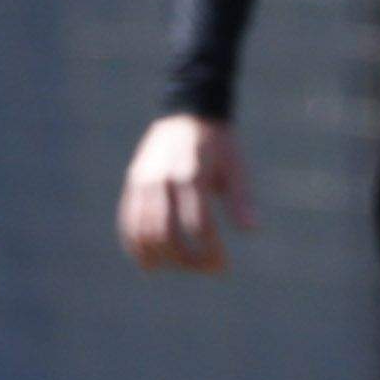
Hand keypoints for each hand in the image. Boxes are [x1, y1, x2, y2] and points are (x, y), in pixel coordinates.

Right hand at [118, 112, 248, 271]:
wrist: (188, 111)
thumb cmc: (219, 144)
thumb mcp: (236, 168)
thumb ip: (241, 200)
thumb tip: (251, 231)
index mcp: (192, 175)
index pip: (198, 226)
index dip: (209, 252)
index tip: (221, 266)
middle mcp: (163, 179)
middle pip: (167, 234)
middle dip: (185, 260)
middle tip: (204, 268)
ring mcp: (143, 181)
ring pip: (143, 231)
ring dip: (159, 257)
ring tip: (176, 268)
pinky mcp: (133, 182)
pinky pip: (128, 220)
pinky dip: (135, 245)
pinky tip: (149, 262)